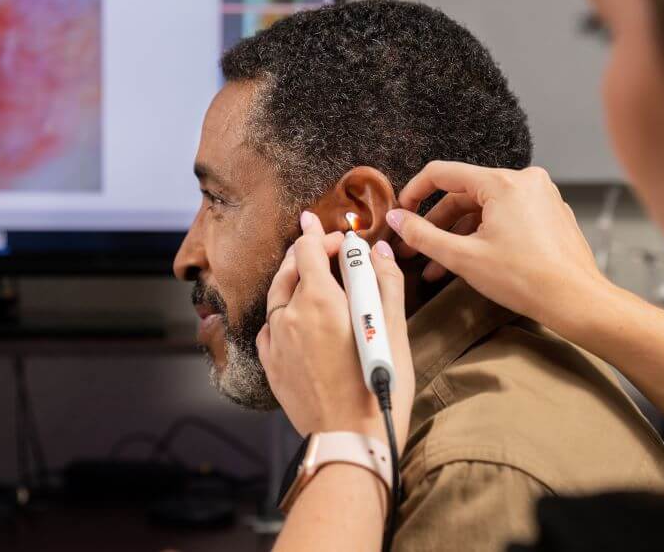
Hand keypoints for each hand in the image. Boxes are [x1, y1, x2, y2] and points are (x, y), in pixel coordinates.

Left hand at [256, 211, 414, 450]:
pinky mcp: (270, 363)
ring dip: (294, 281)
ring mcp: (275, 340)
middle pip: (291, 268)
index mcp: (319, 300)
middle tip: (329, 252)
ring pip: (278, 296)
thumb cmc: (378, 386)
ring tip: (313, 279)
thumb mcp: (393, 331)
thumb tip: (378, 251)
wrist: (349, 439)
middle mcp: (290, 314)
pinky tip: (298, 319)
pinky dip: (284, 313)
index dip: (318, 233)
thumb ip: (385, 282)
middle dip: (309, 254)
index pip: (308, 249)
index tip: (322, 225)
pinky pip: (271, 326)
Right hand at [388, 162, 608, 334]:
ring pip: (484, 208)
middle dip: (436, 224)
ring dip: (458, 234)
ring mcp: (541, 197)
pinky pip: (506, 216)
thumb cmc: (526, 280)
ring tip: (438, 266)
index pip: (443, 173)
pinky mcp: (549, 214)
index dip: (414, 192)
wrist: (577, 301)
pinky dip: (484, 234)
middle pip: (464, 195)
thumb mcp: (462, 257)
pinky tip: (470, 260)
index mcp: (502, 183)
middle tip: (415, 248)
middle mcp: (524, 181)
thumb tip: (397, 219)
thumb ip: (422, 234)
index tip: (401, 212)